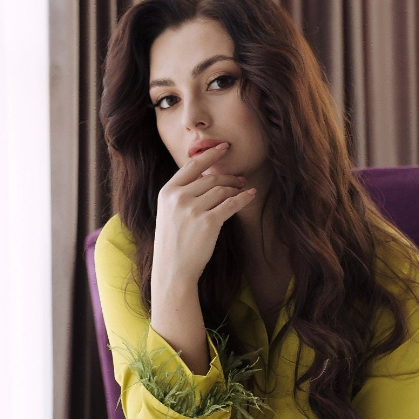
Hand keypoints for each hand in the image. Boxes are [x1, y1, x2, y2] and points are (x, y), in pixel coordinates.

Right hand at [153, 142, 257, 287]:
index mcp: (167, 192)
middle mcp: (179, 198)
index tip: (223, 148)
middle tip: (240, 179)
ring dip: (235, 188)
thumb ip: (182, 194)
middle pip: (210, 178)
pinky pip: (231, 204)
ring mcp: (193, 210)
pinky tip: (251, 196)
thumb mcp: (169, 213)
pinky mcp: (208, 223)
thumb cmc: (173, 243)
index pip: (192, 166)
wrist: (173, 270)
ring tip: (243, 189)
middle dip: (228, 176)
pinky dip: (243, 199)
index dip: (210, 154)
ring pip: (221, 190)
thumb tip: (205, 176)